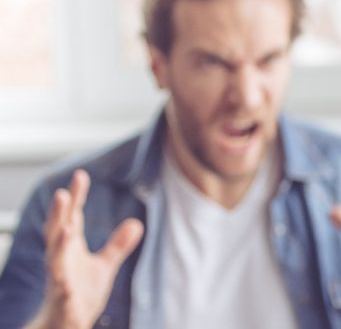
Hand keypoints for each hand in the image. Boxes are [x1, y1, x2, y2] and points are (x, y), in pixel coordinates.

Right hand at [27, 170, 143, 328]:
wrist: (66, 325)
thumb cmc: (79, 293)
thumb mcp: (104, 266)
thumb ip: (118, 245)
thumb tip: (136, 223)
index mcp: (70, 248)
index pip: (72, 217)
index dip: (75, 197)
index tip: (80, 175)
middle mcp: (61, 259)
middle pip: (58, 231)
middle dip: (60, 213)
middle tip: (62, 192)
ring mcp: (59, 279)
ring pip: (55, 259)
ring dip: (59, 243)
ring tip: (67, 227)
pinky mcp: (62, 300)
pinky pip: (61, 292)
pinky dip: (64, 287)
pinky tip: (66, 284)